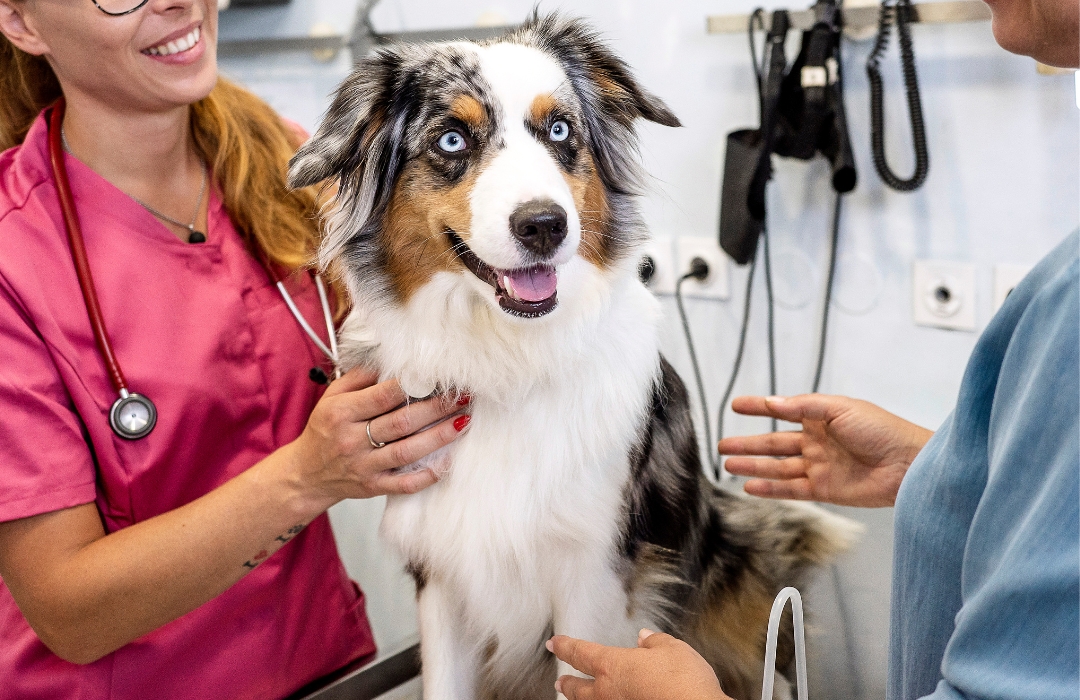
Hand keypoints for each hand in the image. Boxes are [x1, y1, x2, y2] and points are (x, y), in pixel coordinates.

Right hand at [287, 366, 468, 506]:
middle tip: (463, 396)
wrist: (306, 473)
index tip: (439, 375)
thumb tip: (392, 359)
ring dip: (438, 437)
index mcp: (342, 412)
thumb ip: (360, 377)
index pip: (383, 395)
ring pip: (407, 451)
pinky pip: (404, 484)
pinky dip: (427, 475)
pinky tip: (448, 461)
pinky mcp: (373, 487)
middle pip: (401, 422)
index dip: (414, 384)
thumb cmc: (325, 429)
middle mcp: (352, 439)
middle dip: (436, 407)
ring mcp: (363, 466)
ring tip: (463, 421)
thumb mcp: (332, 397)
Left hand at [548, 629, 730, 699]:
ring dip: (581, 699)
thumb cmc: (685, 682)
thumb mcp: (673, 649)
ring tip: (576, 696)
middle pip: (578, 688)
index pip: (581, 653)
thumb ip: (655, 642)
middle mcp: (610, 691)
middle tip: (559, 680)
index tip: (554, 642)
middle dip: (568, 683)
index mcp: (614, 666)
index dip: (565, 646)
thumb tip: (645, 638)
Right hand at [719, 394, 932, 506]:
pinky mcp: (825, 490)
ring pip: (778, 467)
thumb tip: (773, 402)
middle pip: (774, 443)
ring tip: (728, 465)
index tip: (736, 405)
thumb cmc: (881, 430)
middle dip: (748, 444)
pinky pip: (791, 489)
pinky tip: (751, 487)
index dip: (759, 407)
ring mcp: (819, 467)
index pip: (782, 411)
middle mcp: (817, 442)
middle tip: (721, 445)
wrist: (909, 464)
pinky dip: (770, 488)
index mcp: (821, 418)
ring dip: (753, 466)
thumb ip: (805, 407)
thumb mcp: (841, 408)